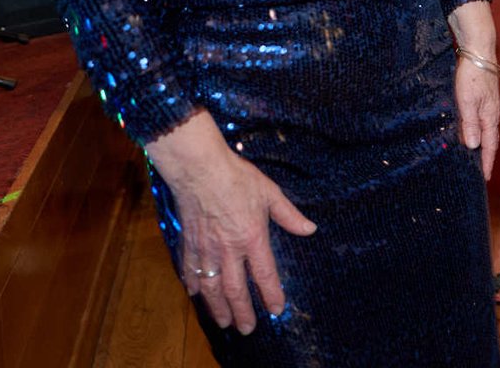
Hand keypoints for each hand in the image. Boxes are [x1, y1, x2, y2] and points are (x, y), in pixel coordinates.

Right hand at [144, 112, 316, 333]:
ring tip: (223, 322)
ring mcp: (206, 249)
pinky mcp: (189, 243)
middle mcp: (228, 250)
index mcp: (252, 238)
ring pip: (211, 287)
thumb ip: (289, 215)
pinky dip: (193, 285)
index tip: (277, 310)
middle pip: (236, 289)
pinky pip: (191, 270)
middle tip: (247, 329)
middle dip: (242, 311)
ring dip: (218, 307)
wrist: (200, 170)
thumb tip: (310, 229)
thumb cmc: (238, 179)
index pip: (264, 274)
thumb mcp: (270, 194)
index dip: (272, 294)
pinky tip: (195, 295)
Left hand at [448, 1, 499, 179]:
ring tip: (471, 156)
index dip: (486, 161)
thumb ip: (470, 124)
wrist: (479, 51)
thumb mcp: (468, 101)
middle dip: (484, 155)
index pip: (490, 145)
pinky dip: (475, 130)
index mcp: (490, 115)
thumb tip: (473, 146)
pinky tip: (467, 132)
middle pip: (489, 139)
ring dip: (479, 143)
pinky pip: (479, 120)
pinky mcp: (482, 97)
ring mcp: (488, 104)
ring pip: (484, 129)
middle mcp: (492, 112)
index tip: (484, 177)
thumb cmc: (473, 75)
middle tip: (477, 171)